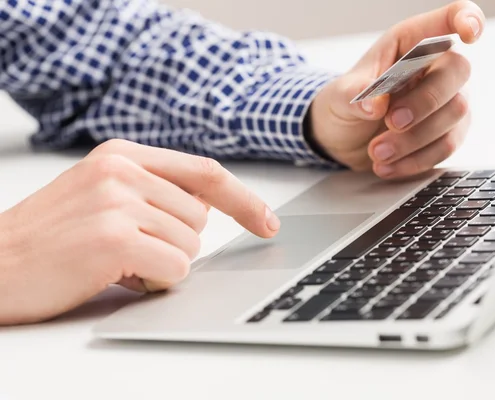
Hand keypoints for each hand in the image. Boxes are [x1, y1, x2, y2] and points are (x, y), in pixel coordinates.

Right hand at [0, 139, 279, 325]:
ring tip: (114, 260)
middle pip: (199, 218)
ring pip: (189, 245)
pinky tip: (116, 275)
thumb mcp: (100, 193)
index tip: (267, 223)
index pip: (204, 173)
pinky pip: (175, 267)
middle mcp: (122, 170)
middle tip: (127, 248)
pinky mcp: (114, 237)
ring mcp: (117, 201)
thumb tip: (204, 208)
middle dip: (174, 242)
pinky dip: (155, 280)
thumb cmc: (50, 236)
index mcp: (122, 154)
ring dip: (161, 262)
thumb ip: (153, 191)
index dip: (242, 199)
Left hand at [310, 0, 484, 178]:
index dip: (466, 19)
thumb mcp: (338, 97)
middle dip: (424, 102)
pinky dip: (416, 160)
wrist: (341, 139)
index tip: (470, 34)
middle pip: (456, 73)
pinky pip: (447, 146)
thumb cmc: (344, 105)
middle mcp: (434, 67)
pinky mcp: (448, 132)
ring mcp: (446, 100)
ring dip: (414, 139)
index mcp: (409, 43)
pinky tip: (387, 165)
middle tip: (390, 123)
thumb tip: (376, 105)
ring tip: (376, 153)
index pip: (446, 20)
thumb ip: (354, 96)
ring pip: (455, 114)